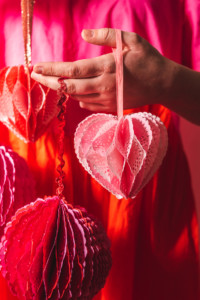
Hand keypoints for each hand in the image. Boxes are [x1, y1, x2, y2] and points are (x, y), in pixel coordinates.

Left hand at [31, 28, 171, 111]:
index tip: (36, 67)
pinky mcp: (110, 106)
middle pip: (69, 86)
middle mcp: (104, 86)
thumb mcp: (131, 40)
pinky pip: (87, 105)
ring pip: (76, 97)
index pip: (73, 70)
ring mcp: (106, 99)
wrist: (162, 84)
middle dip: (49, 81)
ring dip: (61, 89)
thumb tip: (84, 35)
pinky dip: (77, 98)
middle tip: (35, 75)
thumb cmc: (147, 60)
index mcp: (107, 67)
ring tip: (49, 81)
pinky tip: (72, 92)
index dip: (52, 69)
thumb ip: (107, 35)